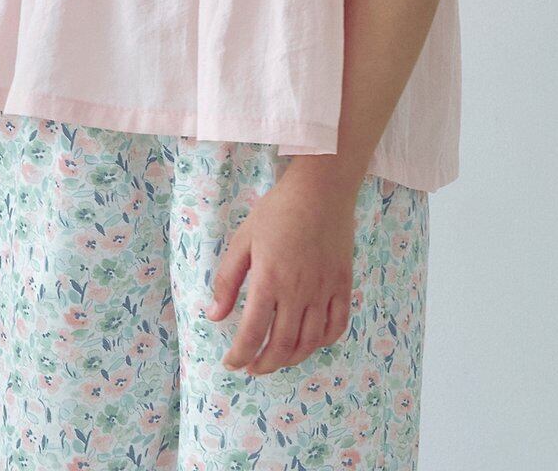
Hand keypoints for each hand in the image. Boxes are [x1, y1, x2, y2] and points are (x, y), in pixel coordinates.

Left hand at [204, 172, 357, 375]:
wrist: (321, 189)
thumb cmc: (278, 210)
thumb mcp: (244, 239)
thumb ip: (228, 279)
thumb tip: (214, 316)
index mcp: (269, 280)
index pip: (252, 333)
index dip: (240, 355)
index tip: (231, 363)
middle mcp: (298, 292)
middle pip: (282, 345)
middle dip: (264, 364)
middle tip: (252, 367)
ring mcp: (324, 290)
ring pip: (310, 342)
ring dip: (291, 359)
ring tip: (277, 359)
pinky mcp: (343, 285)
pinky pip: (337, 326)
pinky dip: (323, 342)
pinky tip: (310, 342)